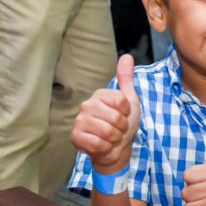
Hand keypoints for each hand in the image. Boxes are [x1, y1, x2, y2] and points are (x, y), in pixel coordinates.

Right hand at [71, 54, 140, 171]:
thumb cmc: (122, 125)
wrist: (116, 149)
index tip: (123, 115)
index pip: (121, 101)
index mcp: (99, 95)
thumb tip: (127, 56)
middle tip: (117, 129)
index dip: (127, 112)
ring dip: (114, 138)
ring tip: (111, 137)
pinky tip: (102, 145)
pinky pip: (98, 143)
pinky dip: (105, 147)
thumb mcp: (130, 101)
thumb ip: (126, 79)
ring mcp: (79, 121)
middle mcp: (87, 105)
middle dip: (121, 127)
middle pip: (115, 117)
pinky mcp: (75, 137)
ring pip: (107, 131)